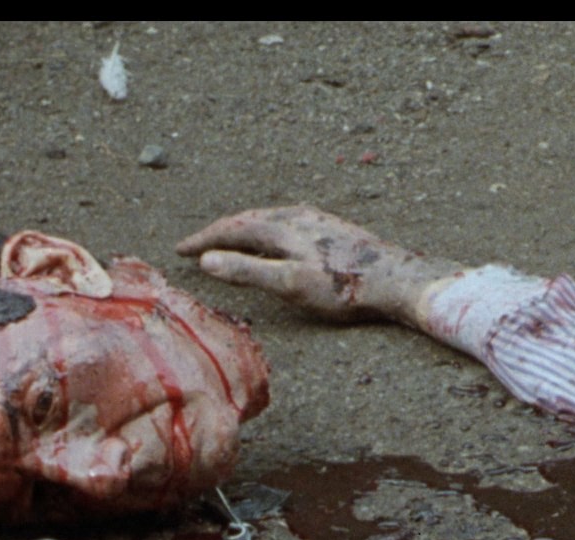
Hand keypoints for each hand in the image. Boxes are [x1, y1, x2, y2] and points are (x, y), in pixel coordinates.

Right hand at [175, 206, 459, 325]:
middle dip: (220, 231)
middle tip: (197, 244)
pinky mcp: (334, 229)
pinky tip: (280, 238)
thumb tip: (206, 261)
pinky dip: (269, 229)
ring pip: (270, 219)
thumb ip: (248, 272)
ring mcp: (318, 220)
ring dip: (245, 228)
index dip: (203, 240)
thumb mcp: (290, 284)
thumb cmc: (343, 288)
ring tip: (230, 239)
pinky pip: (289, 222)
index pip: (232, 229)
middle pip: (249, 219)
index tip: (179, 250)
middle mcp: (298, 216)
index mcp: (282, 227)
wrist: (396, 280)